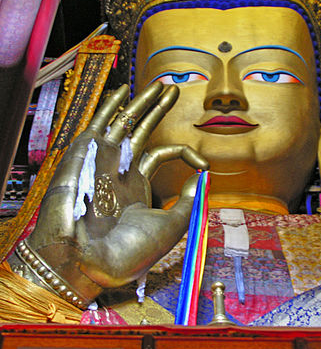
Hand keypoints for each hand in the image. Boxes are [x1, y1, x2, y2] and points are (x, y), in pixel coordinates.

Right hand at [22, 82, 207, 305]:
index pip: (161, 153)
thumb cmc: (130, 252)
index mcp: (136, 185)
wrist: (92, 262)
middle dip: (156, 109)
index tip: (205, 164)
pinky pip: (98, 124)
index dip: (186, 151)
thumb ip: (189, 201)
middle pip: (140, 130)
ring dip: (140, 102)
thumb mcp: (170, 226)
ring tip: (158, 85)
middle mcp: (118, 170)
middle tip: (173, 90)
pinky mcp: (86, 157)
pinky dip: (110, 106)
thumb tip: (204, 177)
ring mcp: (102, 161)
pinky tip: (122, 90)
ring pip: (122, 123)